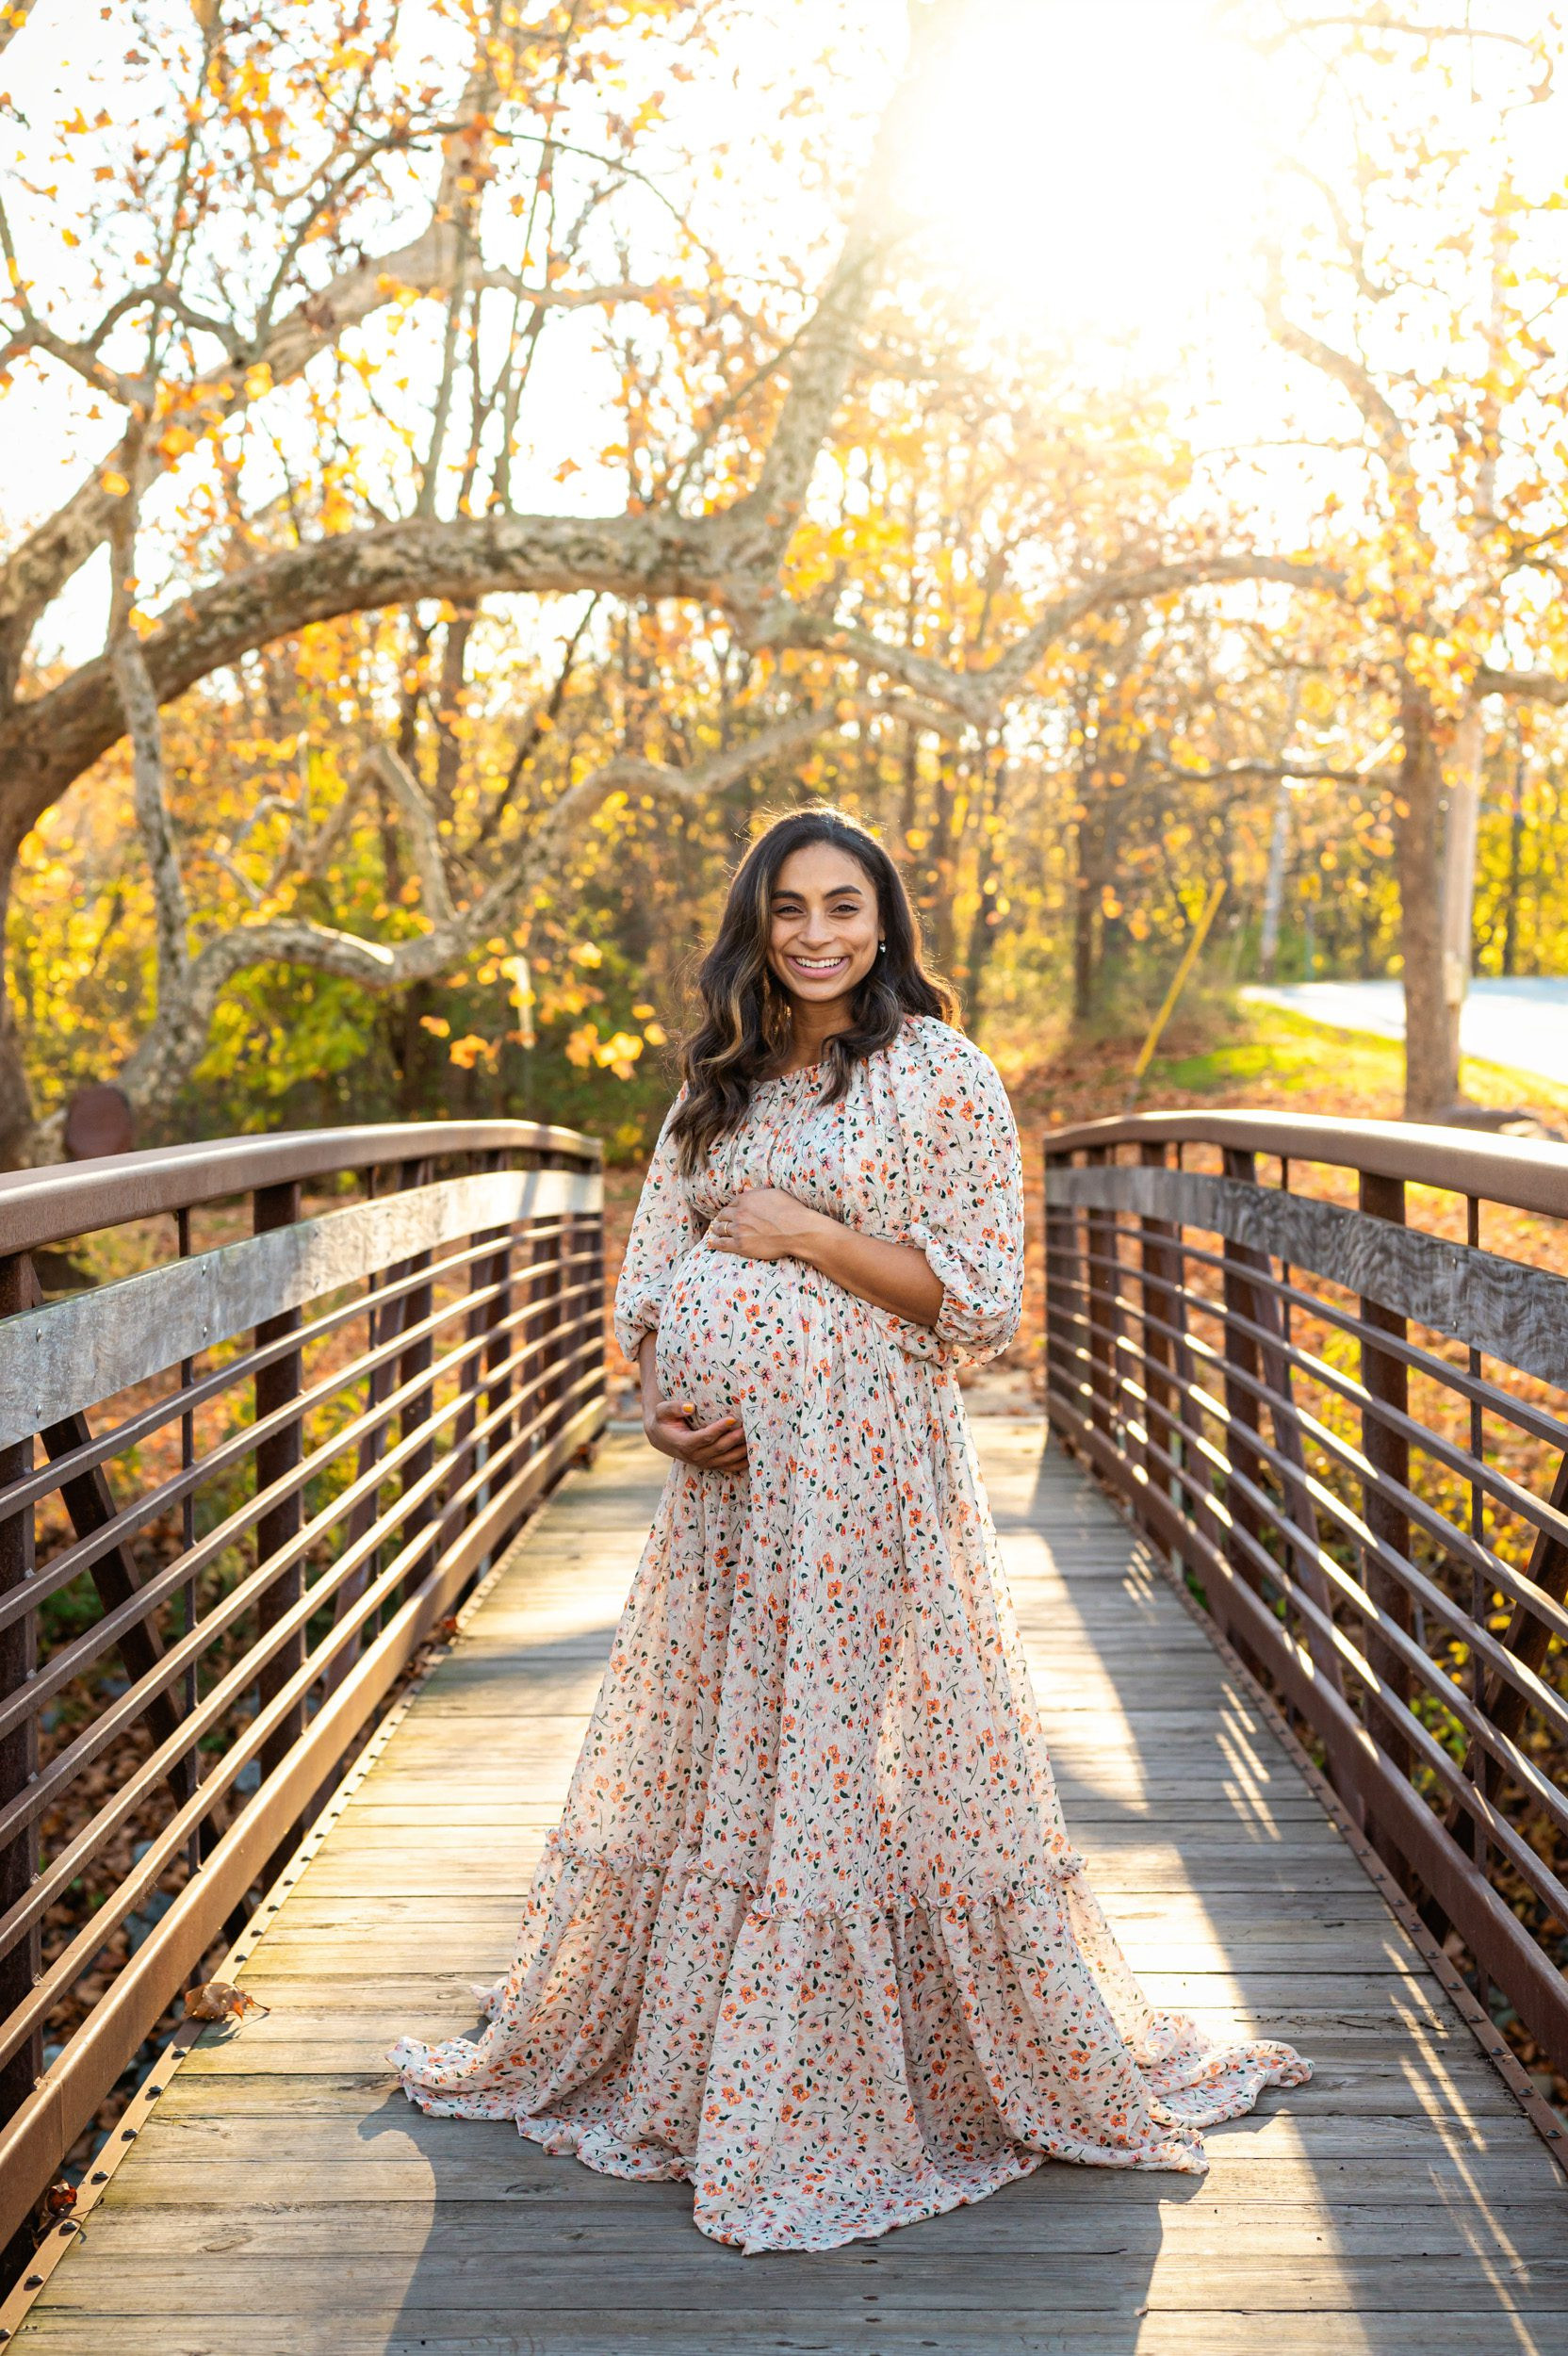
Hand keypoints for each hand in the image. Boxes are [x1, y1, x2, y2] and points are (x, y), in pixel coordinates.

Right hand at [643, 1394, 748, 1473]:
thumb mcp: (662, 1411)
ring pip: (727, 1460)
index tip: (732, 1419)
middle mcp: (695, 1456)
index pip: (705, 1437)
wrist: (662, 1437)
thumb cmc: (664, 1420)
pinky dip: (742, 1463)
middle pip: (719, 1449)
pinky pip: (729, 1467)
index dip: (719, 1429)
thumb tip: (690, 1407)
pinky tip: (755, 1455)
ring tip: (756, 1439)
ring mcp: (704, 1462)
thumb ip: (674, 1408)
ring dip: (742, 1451)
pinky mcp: (711, 1464)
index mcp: (684, 1443)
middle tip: (749, 1427)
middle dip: (735, 1439)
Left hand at [704, 1186, 831, 1264]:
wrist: (795, 1229)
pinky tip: (712, 1243)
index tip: (730, 1212)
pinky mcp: (740, 1245)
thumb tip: (747, 1189)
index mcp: (746, 1199)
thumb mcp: (774, 1193)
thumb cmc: (790, 1210)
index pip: (732, 1203)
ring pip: (720, 1228)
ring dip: (717, 1229)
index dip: (730, 1208)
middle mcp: (739, 1213)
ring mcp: (738, 1230)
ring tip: (715, 1231)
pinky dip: (715, 1243)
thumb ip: (758, 1192)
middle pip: (723, 1215)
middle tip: (720, 1221)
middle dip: (722, 1218)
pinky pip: (722, 1243)